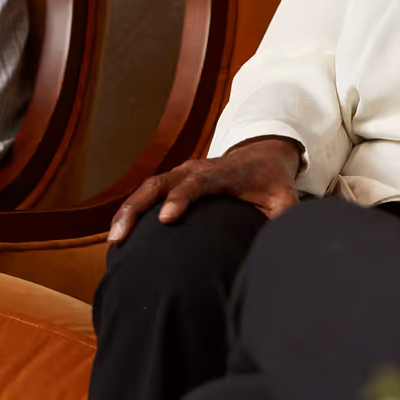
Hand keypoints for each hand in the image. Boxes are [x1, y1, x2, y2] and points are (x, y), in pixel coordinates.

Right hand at [107, 137, 300, 243]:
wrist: (262, 154)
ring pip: (148, 187)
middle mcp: (197, 168)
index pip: (197, 182)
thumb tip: (283, 245)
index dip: (181, 197)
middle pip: (161, 183)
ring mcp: (182, 172)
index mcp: (223, 173)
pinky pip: (147, 192)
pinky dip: (131, 210)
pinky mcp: (174, 179)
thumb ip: (284, 219)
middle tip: (121, 236)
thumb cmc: (272, 182)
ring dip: (128, 211)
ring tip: (114, 240)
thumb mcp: (285, 198)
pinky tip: (118, 234)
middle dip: (138, 207)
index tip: (165, 218)